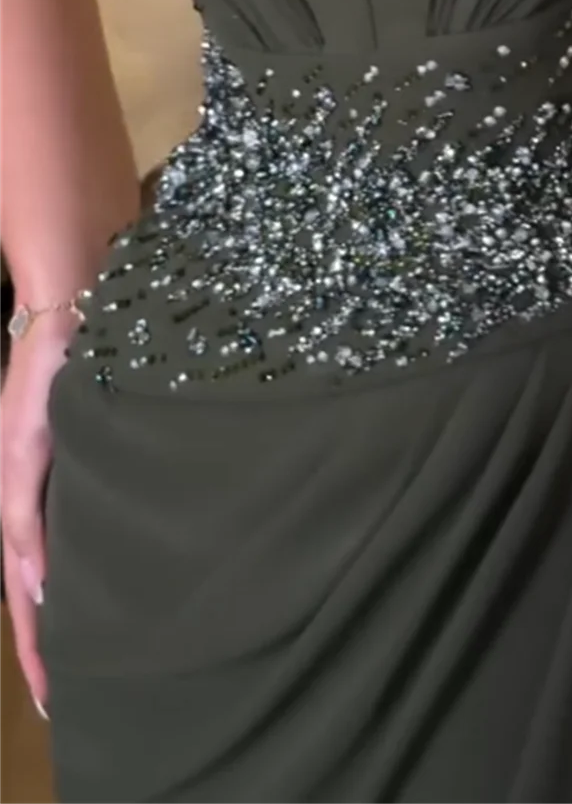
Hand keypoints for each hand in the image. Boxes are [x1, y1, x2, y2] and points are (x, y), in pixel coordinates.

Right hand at [0, 309, 77, 717]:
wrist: (72, 306)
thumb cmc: (49, 371)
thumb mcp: (30, 446)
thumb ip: (27, 514)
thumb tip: (39, 586)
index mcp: (18, 505)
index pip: (25, 597)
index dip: (38, 651)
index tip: (51, 706)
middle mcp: (38, 502)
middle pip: (41, 592)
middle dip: (53, 647)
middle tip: (73, 703)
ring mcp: (60, 483)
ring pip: (64, 564)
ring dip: (73, 612)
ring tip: (99, 660)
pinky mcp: (85, 462)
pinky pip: (81, 527)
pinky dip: (91, 565)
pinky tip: (112, 580)